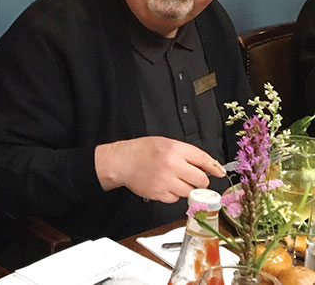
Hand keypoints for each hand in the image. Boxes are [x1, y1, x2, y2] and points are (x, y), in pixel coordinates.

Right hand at [94, 136, 225, 202]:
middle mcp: (172, 165)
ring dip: (185, 188)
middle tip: (191, 177)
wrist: (122, 161)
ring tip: (174, 180)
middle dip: (199, 180)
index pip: (203, 160)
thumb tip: (207, 165)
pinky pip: (176, 199)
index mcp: (175, 150)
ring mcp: (166, 181)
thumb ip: (186, 153)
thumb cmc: (142, 151)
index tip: (220, 172)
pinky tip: (164, 185)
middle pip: (201, 180)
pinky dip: (172, 194)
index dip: (214, 167)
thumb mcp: (165, 143)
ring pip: (190, 192)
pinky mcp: (160, 193)